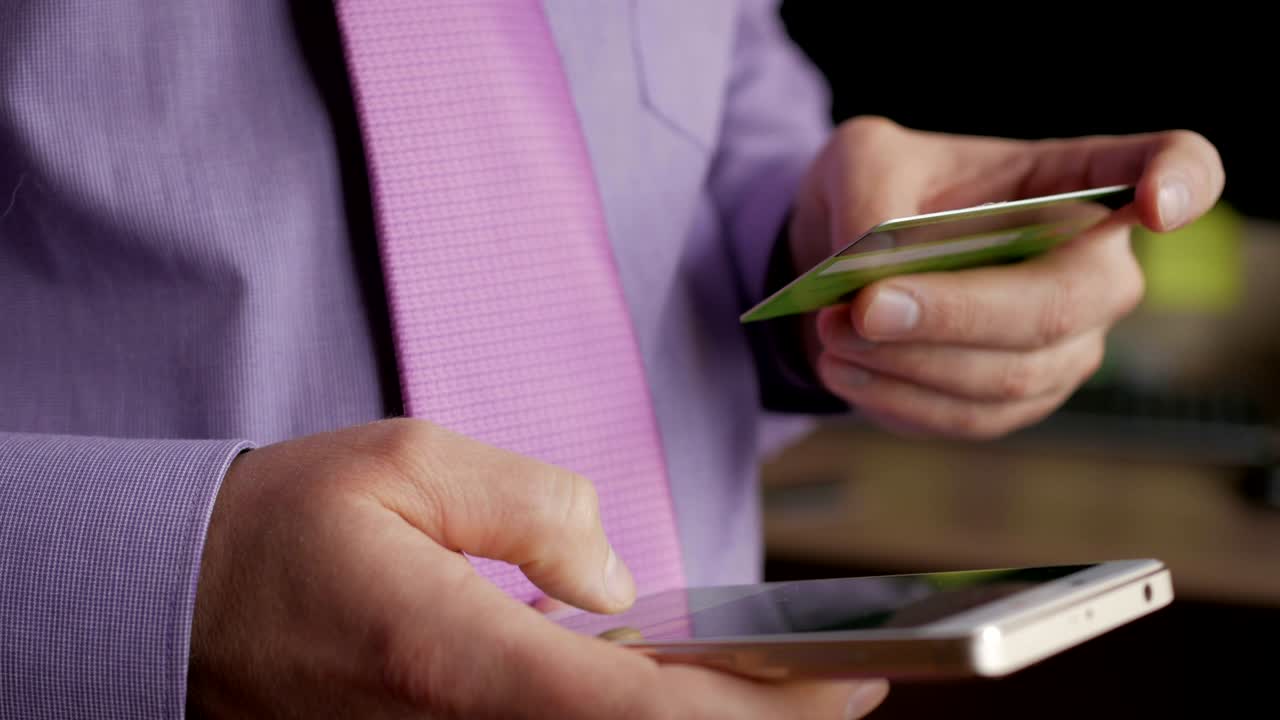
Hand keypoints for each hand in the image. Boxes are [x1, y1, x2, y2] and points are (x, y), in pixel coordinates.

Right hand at [188, 418, 888, 718]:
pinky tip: (677, 684)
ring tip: (780, 679)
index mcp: (454, 658)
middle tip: (841, 682)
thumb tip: (618, 580)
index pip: (642, 711)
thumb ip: (532, 510)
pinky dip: (638, 718)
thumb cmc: (284, 526)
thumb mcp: (407, 464)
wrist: (177, 603)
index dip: (764, 708)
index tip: (856, 681)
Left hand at [790, 116, 1223, 438]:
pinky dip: (899, 398)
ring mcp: (1066, 344)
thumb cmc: (876, 193)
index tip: (1158, 203)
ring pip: (1011, 373)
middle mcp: (1093, 266)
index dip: (1183, 182)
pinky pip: (972, 418)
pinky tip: (846, 367)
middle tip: (863, 307)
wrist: (846, 265)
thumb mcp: (859, 163)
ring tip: (831, 332)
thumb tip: (877, 278)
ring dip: (909, 361)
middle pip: (1066, 302)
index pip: (1170, 165)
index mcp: (1071, 182)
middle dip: (958, 312)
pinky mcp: (1018, 400)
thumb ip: (870, 203)